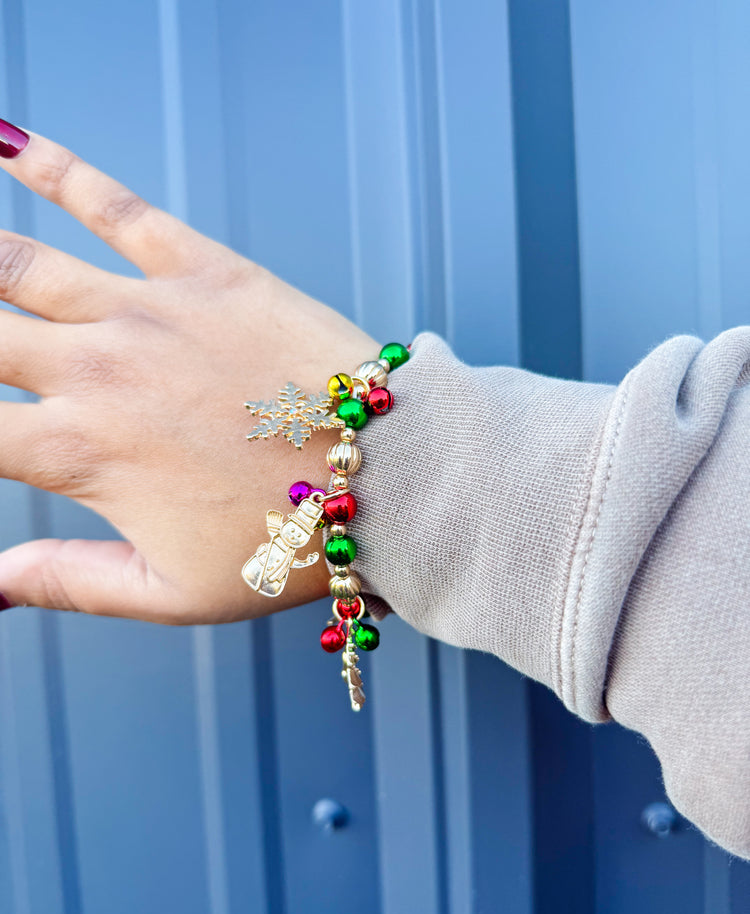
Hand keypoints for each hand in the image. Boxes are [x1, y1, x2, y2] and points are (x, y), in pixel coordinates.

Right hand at [0, 123, 379, 622]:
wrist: (389, 478)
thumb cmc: (285, 542)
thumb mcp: (173, 590)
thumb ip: (70, 583)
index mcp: (82, 454)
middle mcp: (97, 371)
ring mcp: (148, 311)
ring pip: (20, 264)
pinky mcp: (202, 270)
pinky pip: (116, 207)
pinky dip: (56, 170)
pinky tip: (11, 143)